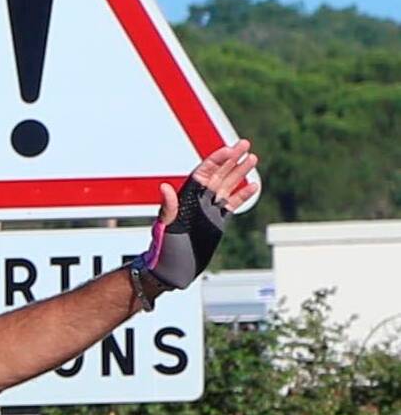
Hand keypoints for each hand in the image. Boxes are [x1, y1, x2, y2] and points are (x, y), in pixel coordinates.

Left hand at [136, 138, 260, 299]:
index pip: (204, 173)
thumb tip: (164, 187)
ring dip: (239, 172)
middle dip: (231, 159)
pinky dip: (243, 195)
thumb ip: (168, 208)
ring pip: (227, 186)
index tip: (230, 149)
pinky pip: (232, 204)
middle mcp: (198, 202)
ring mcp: (208, 211)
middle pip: (218, 174)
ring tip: (252, 158)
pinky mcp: (216, 222)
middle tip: (245, 143)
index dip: (216, 160)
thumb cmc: (162, 250)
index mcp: (186, 199)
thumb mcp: (164, 228)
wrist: (169, 270)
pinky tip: (254, 185)